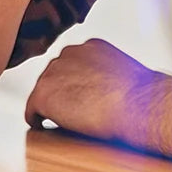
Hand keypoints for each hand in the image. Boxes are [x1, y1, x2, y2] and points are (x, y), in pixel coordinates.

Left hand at [25, 38, 166, 145]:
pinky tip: (42, 125)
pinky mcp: (43, 93)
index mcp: (91, 46)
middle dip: (60, 90)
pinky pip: (32, 109)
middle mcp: (69, 53)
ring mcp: (53, 72)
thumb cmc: (140, 95)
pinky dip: (36, 118)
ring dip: (51, 103)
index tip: (79, 95)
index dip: (74, 81)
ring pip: (44, 90)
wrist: (136, 105)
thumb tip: (105, 90)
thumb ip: (108, 74)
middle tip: (70, 110)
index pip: (72, 62)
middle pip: (54, 74)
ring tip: (61, 119)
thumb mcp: (125, 73)